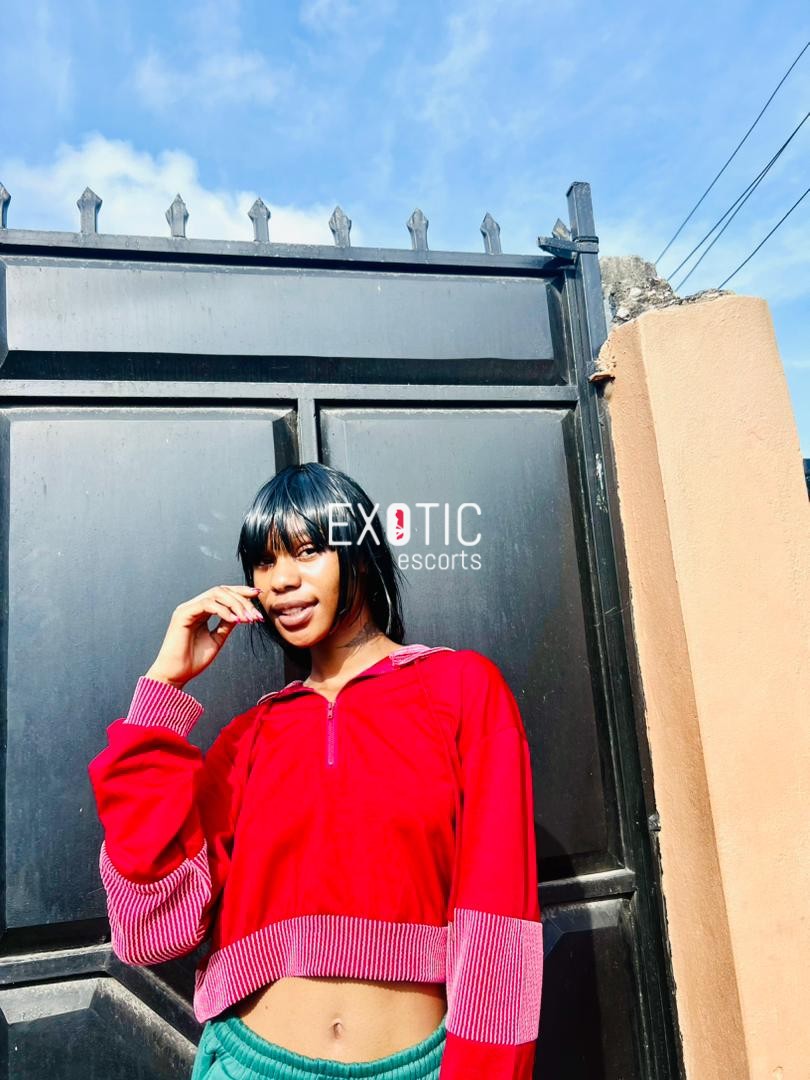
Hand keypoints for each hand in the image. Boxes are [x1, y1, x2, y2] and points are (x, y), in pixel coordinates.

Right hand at [145, 585, 263, 689]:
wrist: (176, 675)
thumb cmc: (193, 660)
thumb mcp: (217, 639)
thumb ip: (227, 624)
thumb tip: (242, 612)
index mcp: (201, 611)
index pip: (223, 594)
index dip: (241, 592)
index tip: (258, 595)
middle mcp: (194, 606)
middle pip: (222, 590)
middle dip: (242, 599)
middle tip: (256, 615)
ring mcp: (187, 608)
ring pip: (216, 593)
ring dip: (236, 604)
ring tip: (248, 619)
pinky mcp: (183, 614)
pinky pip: (207, 604)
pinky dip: (224, 610)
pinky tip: (236, 620)